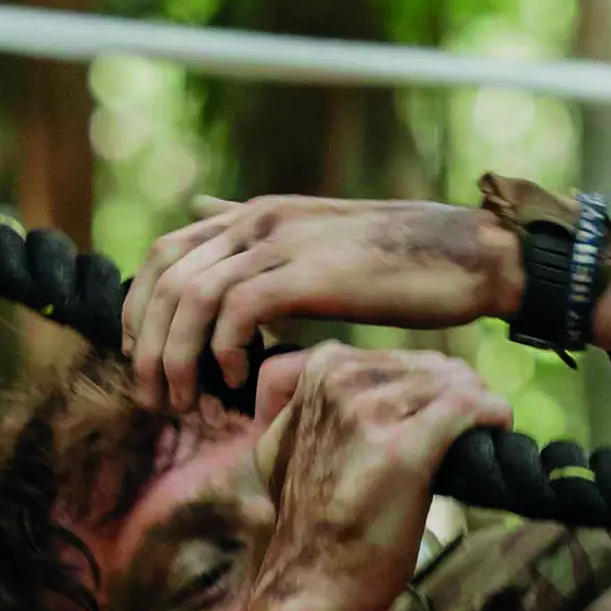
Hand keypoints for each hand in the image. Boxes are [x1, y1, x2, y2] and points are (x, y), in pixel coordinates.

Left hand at [121, 196, 519, 411]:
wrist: (468, 255)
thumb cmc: (401, 261)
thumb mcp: (317, 240)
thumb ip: (257, 233)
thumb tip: (204, 207)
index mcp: (256, 216)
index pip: (164, 254)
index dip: (141, 311)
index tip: (145, 361)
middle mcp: (259, 221)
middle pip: (166, 277)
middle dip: (147, 344)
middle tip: (156, 398)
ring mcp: (283, 244)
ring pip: (192, 297)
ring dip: (176, 357)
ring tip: (186, 403)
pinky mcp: (311, 273)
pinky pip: (239, 310)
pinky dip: (227, 350)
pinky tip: (239, 381)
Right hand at [180, 345, 512, 610]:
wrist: (310, 583)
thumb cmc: (312, 525)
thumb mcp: (288, 446)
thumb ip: (315, 406)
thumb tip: (352, 391)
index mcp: (314, 372)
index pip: (397, 358)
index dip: (429, 386)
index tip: (439, 418)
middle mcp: (336, 382)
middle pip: (431, 367)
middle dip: (459, 395)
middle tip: (469, 433)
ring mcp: (368, 411)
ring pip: (454, 383)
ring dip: (478, 408)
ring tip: (481, 439)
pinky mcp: (403, 448)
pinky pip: (469, 408)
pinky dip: (493, 416)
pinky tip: (499, 430)